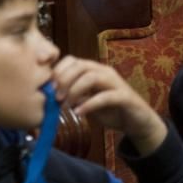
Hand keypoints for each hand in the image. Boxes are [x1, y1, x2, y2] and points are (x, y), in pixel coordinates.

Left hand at [52, 55, 166, 156]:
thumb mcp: (85, 102)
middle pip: (80, 65)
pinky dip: (89, 104)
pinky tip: (79, 112)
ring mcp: (115, 82)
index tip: (46, 84)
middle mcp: (104, 72)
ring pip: (91, 77)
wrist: (136, 122)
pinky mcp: (125, 97)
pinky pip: (105, 96)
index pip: (72, 60)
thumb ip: (71, 96)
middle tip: (55, 97)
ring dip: (74, 90)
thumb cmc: (109, 110)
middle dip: (64, 79)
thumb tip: (50, 95)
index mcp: (93, 70)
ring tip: (65, 105)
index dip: (57, 69)